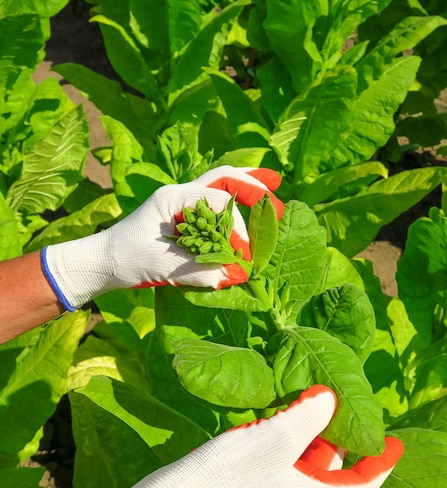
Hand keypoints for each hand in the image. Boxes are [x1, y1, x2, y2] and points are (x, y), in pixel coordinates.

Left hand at [41, 166, 282, 310]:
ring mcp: (179, 202)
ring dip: (245, 183)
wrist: (102, 262)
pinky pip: (212, 201)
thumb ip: (202, 270)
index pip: (218, 203)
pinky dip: (233, 200)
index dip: (237, 227)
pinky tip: (246, 207)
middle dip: (253, 183)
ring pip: (218, 183)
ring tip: (272, 183)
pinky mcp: (180, 216)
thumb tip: (237, 274)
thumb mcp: (164, 267)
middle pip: (223, 177)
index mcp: (173, 199)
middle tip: (278, 190)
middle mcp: (179, 193)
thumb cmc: (126, 260)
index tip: (244, 255)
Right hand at [121, 385, 403, 487]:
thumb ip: (312, 415)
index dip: (381, 463)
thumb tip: (329, 399)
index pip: (362, 485)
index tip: (394, 442)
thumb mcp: (280, 435)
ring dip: (312, 437)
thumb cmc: (235, 468)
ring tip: (308, 405)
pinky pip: (288, 466)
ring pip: (309, 466)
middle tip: (338, 406)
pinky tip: (279, 420)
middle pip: (333, 471)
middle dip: (338, 438)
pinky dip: (291, 444)